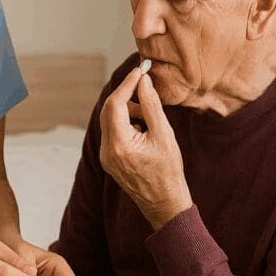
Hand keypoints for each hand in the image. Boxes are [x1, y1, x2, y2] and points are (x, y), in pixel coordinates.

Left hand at [100, 65, 191, 230]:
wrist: (165, 203)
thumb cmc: (169, 171)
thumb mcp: (164, 134)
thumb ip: (151, 105)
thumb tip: (143, 81)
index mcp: (120, 145)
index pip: (115, 104)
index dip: (127, 85)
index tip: (140, 72)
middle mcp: (107, 150)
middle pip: (108, 110)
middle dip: (127, 96)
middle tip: (146, 88)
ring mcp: (106, 157)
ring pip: (110, 121)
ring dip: (128, 111)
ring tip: (151, 119)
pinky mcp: (109, 160)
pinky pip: (113, 133)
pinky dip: (126, 124)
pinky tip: (144, 129)